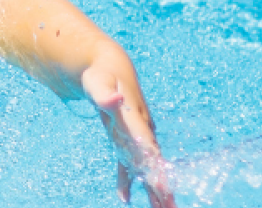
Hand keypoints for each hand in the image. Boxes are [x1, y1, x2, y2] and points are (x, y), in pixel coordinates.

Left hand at [84, 69, 175, 206]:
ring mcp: (134, 135)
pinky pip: (128, 163)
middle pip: (154, 164)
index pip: (149, 149)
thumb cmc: (100, 74)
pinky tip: (125, 197)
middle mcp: (140, 130)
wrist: (107, 65)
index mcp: (136, 120)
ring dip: (153, 189)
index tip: (164, 188)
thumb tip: (113, 101)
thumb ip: (104, 95)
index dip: (156, 168)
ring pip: (146, 167)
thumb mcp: (97, 83)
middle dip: (163, 187)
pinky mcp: (124, 137)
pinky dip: (127, 179)